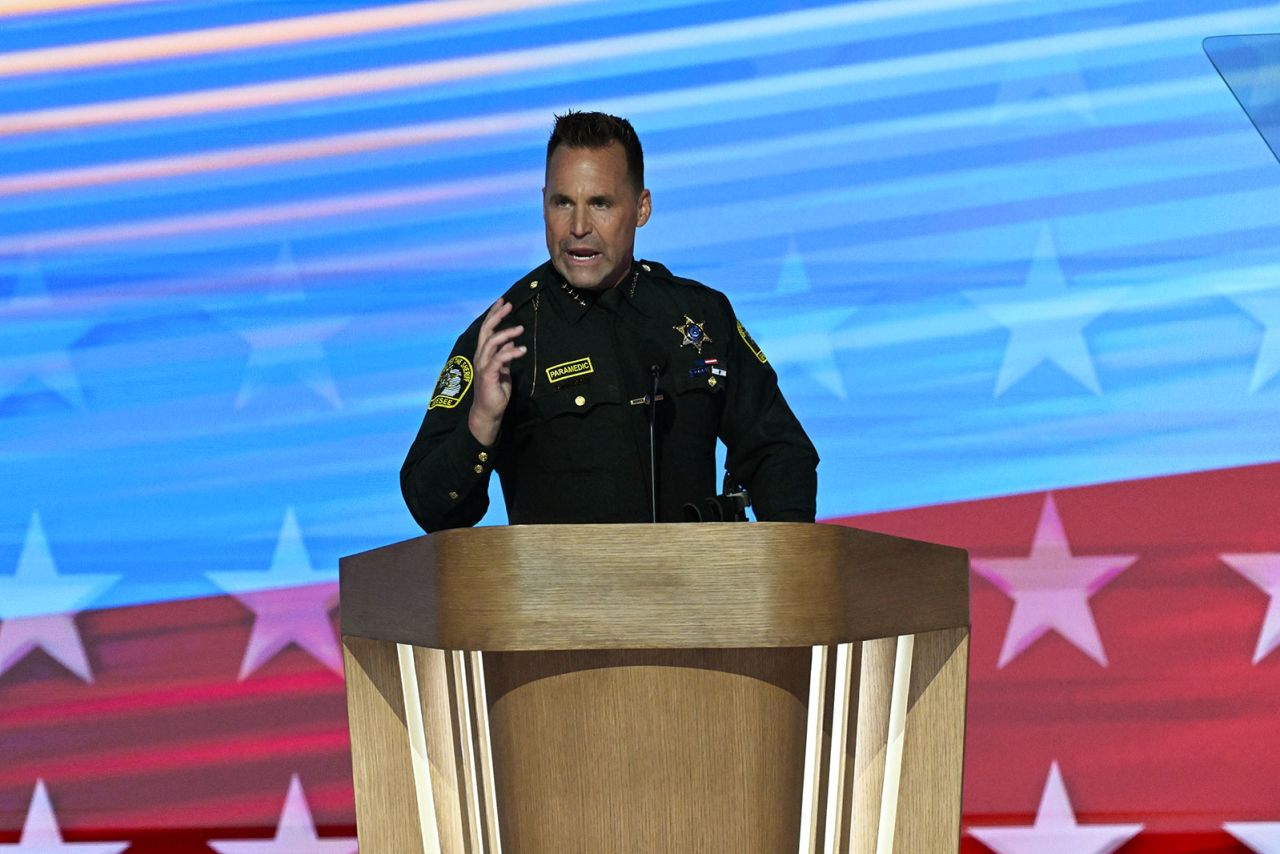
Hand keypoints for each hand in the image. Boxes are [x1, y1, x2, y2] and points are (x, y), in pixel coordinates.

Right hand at [467, 298, 524, 445]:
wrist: (488, 411)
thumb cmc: (495, 391)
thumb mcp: (503, 369)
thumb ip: (505, 355)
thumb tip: (510, 342)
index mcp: (483, 354)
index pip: (487, 330)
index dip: (494, 315)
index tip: (503, 302)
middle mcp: (480, 357)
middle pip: (486, 331)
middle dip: (497, 316)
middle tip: (509, 305)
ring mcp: (483, 366)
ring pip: (491, 342)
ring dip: (506, 333)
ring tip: (521, 328)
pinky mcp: (488, 375)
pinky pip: (498, 359)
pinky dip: (510, 352)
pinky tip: (522, 350)